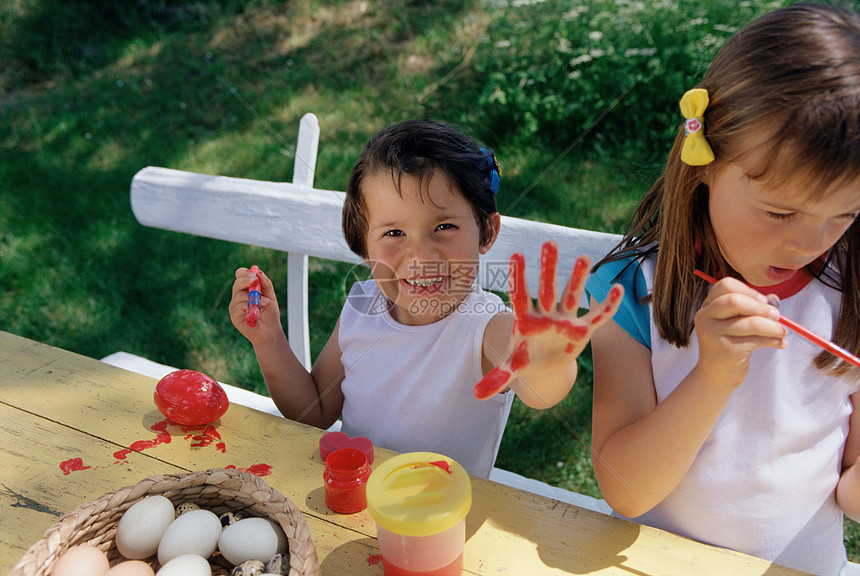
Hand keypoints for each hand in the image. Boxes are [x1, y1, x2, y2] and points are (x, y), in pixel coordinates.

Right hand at [229, 266, 279, 342]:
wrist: (270, 330)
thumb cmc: (269, 313)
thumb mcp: (270, 296)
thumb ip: (266, 284)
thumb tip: (259, 272)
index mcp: (246, 288)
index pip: (240, 275)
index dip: (245, 273)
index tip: (254, 275)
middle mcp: (238, 295)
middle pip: (237, 283)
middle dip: (246, 280)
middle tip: (255, 281)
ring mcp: (235, 305)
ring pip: (239, 295)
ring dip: (254, 298)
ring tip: (265, 304)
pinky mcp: (234, 315)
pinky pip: (238, 307)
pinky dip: (248, 307)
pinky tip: (256, 311)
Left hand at [474, 241, 622, 400]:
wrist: (545, 362)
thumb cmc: (526, 357)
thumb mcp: (512, 367)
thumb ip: (497, 378)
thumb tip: (476, 395)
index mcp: (525, 320)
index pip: (520, 295)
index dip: (518, 277)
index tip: (515, 255)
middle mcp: (545, 314)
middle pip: (547, 288)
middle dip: (548, 268)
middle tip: (549, 243)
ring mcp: (565, 319)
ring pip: (572, 295)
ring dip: (578, 278)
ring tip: (583, 257)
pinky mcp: (582, 330)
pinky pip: (597, 316)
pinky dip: (607, 306)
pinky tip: (618, 290)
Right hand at [692, 276, 785, 390]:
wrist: (715, 376)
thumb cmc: (728, 345)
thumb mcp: (735, 323)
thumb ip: (751, 308)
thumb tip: (774, 299)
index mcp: (707, 307)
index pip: (725, 285)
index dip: (748, 290)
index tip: (764, 301)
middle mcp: (705, 317)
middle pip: (735, 301)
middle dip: (762, 308)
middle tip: (777, 316)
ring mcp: (713, 334)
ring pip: (751, 322)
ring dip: (773, 327)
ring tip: (782, 332)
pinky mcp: (727, 350)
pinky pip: (757, 340)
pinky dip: (774, 340)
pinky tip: (780, 343)